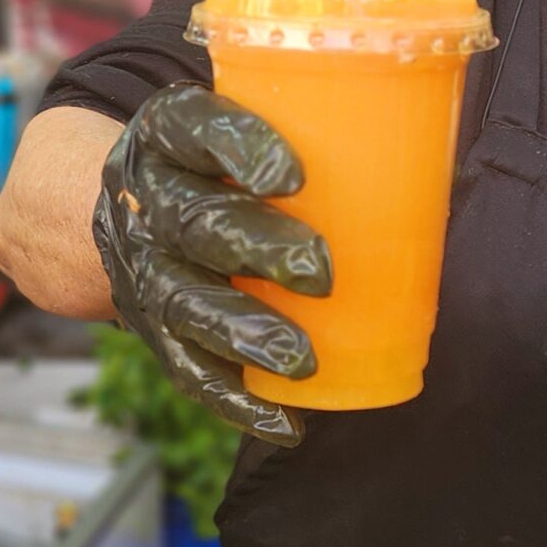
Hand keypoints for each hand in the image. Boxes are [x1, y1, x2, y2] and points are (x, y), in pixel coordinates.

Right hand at [92, 86, 330, 443]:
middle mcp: (145, 198)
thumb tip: (429, 164)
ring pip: (184, 300)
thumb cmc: (214, 160)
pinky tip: (285, 423)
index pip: (196, 127)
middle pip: (196, 222)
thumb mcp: (235, 123)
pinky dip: (236, 398)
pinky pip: (186, 368)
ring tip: (302, 359)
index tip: (295, 179)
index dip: (241, 150)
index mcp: (168, 133)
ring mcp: (142, 266)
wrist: (117, 205)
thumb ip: (310, 133)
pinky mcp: (150, 328)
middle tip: (321, 273)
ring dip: (244, 331)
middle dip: (258, 249)